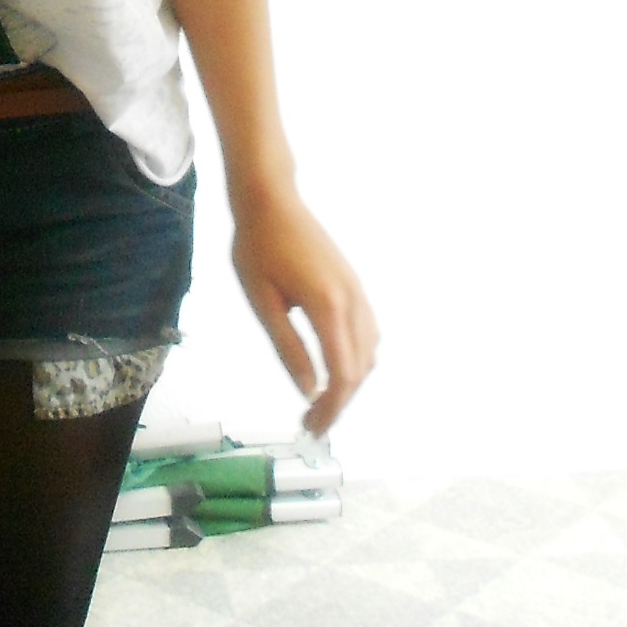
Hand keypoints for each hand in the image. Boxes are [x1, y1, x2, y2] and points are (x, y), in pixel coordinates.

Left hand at [231, 188, 376, 434]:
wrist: (270, 198)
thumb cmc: (257, 245)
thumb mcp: (262, 299)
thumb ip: (287, 346)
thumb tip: (308, 390)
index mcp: (328, 306)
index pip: (343, 374)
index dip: (332, 408)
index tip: (312, 427)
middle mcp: (352, 300)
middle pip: (360, 368)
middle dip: (340, 401)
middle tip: (312, 421)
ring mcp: (357, 290)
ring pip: (369, 351)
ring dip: (351, 380)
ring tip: (321, 399)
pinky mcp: (353, 283)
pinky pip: (368, 331)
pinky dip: (357, 357)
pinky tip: (334, 364)